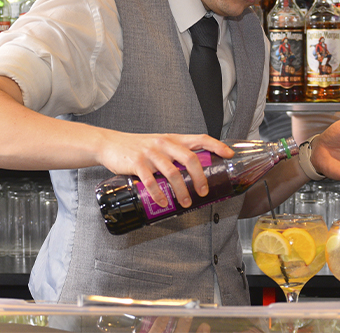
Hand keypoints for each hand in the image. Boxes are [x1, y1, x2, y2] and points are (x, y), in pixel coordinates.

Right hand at [99, 131, 233, 209]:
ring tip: (186, 202)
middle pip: (190, 158)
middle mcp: (164, 143)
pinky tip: (162, 202)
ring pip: (172, 172)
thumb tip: (195, 173)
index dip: (216, 145)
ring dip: (181, 190)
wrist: (110, 144)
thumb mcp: (159, 145)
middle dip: (200, 177)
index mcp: (173, 138)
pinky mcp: (136, 163)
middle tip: (204, 192)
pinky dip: (158, 193)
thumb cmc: (139, 147)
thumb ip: (175, 154)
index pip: (200, 138)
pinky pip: (150, 181)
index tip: (229, 154)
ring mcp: (150, 153)